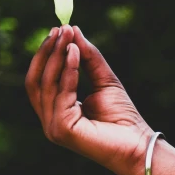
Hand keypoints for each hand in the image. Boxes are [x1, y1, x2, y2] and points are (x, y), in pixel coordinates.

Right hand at [25, 24, 153, 174]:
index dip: (46, 54)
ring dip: (56, 57)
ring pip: (46, 85)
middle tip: (60, 30)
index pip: (40, 80)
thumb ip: (88, 58)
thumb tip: (74, 30)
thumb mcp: (104, 80)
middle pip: (36, 81)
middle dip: (47, 53)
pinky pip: (60, 94)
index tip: (58, 30)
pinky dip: (67, 71)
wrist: (138, 144)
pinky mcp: (61, 130)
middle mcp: (50, 121)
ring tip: (68, 37)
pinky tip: (75, 54)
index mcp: (56, 112)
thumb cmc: (123, 118)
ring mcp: (53, 127)